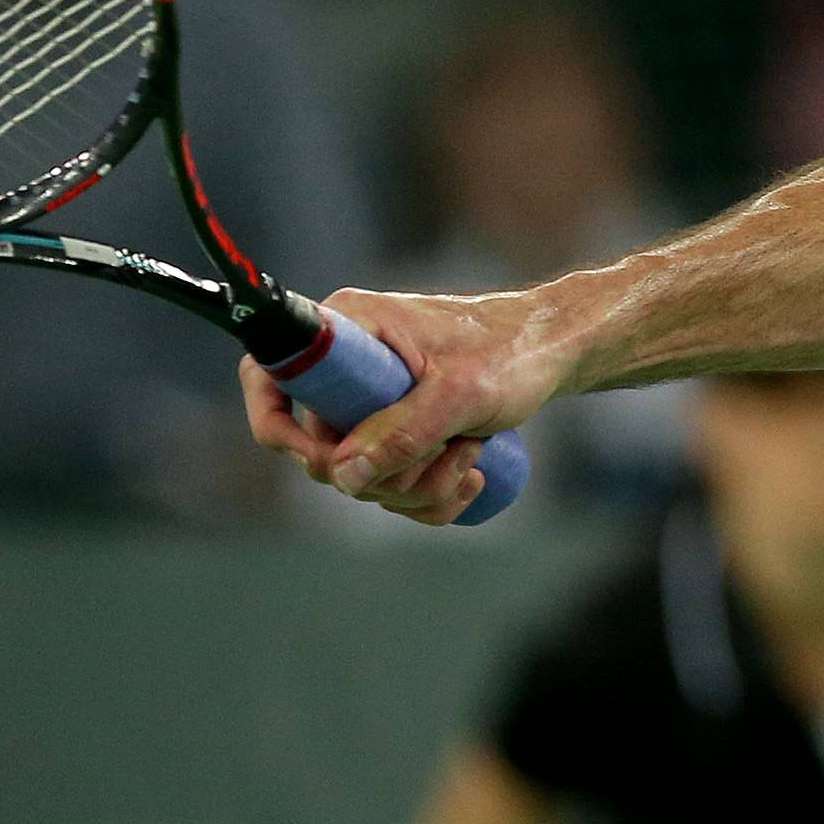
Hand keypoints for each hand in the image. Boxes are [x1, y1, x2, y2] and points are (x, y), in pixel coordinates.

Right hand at [238, 282, 572, 524]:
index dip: (277, 427)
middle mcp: (348, 363)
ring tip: (471, 458)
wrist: (555, 351)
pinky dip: (424, 495)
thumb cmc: (512, 353)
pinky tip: (470, 479)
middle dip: (383, 476)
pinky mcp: (394, 425)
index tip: (327, 462)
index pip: (268, 374)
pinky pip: (387, 483)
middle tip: (446, 457)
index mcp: (348, 328)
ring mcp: (369, 398)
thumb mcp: (462, 394)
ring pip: (359, 476)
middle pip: (320, 450)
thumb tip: (341, 476)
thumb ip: (404, 431)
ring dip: (415, 488)